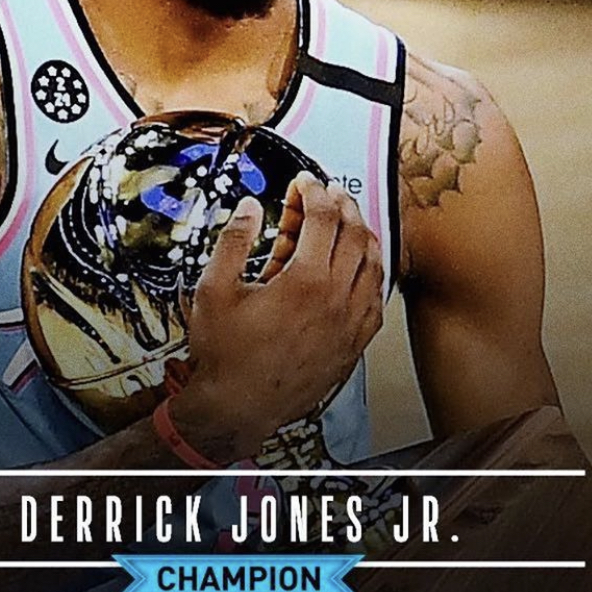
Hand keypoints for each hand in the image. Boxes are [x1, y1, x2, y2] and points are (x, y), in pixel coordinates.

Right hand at [173, 173, 383, 455]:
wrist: (239, 407)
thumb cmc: (225, 356)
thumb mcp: (214, 290)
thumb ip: (233, 242)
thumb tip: (248, 208)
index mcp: (305, 281)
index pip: (323, 218)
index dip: (314, 192)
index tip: (305, 184)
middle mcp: (336, 300)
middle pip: (354, 235)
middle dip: (341, 206)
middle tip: (328, 195)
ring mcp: (351, 323)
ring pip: (373, 264)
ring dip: (362, 235)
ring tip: (348, 223)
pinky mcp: (355, 344)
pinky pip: (377, 298)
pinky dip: (372, 274)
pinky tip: (361, 270)